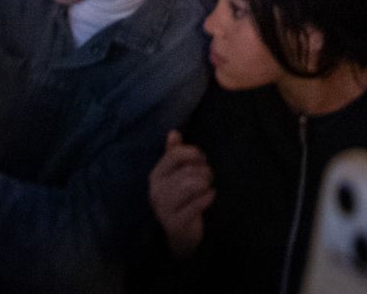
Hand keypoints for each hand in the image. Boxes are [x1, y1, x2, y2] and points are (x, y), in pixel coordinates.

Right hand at [149, 131, 213, 256]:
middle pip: (187, 170)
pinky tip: (210, 196)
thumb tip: (173, 132)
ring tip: (208, 187)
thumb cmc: (181, 200)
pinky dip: (208, 197)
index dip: (194, 154)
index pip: (176, 154)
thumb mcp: (176, 175)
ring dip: (206, 184)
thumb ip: (174, 153)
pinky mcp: (176, 223)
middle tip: (208, 177)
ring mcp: (164, 208)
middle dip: (204, 171)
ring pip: (192, 185)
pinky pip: (198, 203)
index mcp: (156, 175)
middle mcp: (157, 191)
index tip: (201, 160)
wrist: (180, 235)